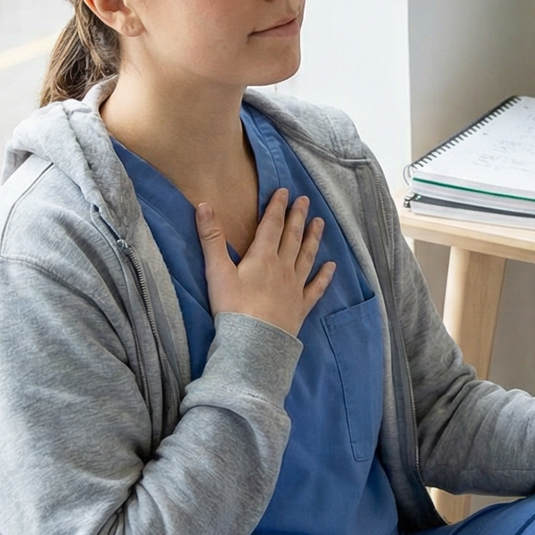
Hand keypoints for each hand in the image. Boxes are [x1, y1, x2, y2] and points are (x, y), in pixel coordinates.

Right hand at [195, 189, 335, 336]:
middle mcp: (283, 268)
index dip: (277, 207)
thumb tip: (203, 205)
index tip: (284, 191)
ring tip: (320, 223)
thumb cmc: (233, 307)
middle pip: (292, 237)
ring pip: (307, 257)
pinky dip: (324, 276)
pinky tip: (331, 267)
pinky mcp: (300, 307)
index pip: (272, 225)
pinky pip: (316, 288)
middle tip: (305, 201)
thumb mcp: (216, 271)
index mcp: (263, 257)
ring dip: (313, 239)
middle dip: (298, 217)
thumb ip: (211, 238)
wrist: (253, 342)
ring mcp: (294, 287)